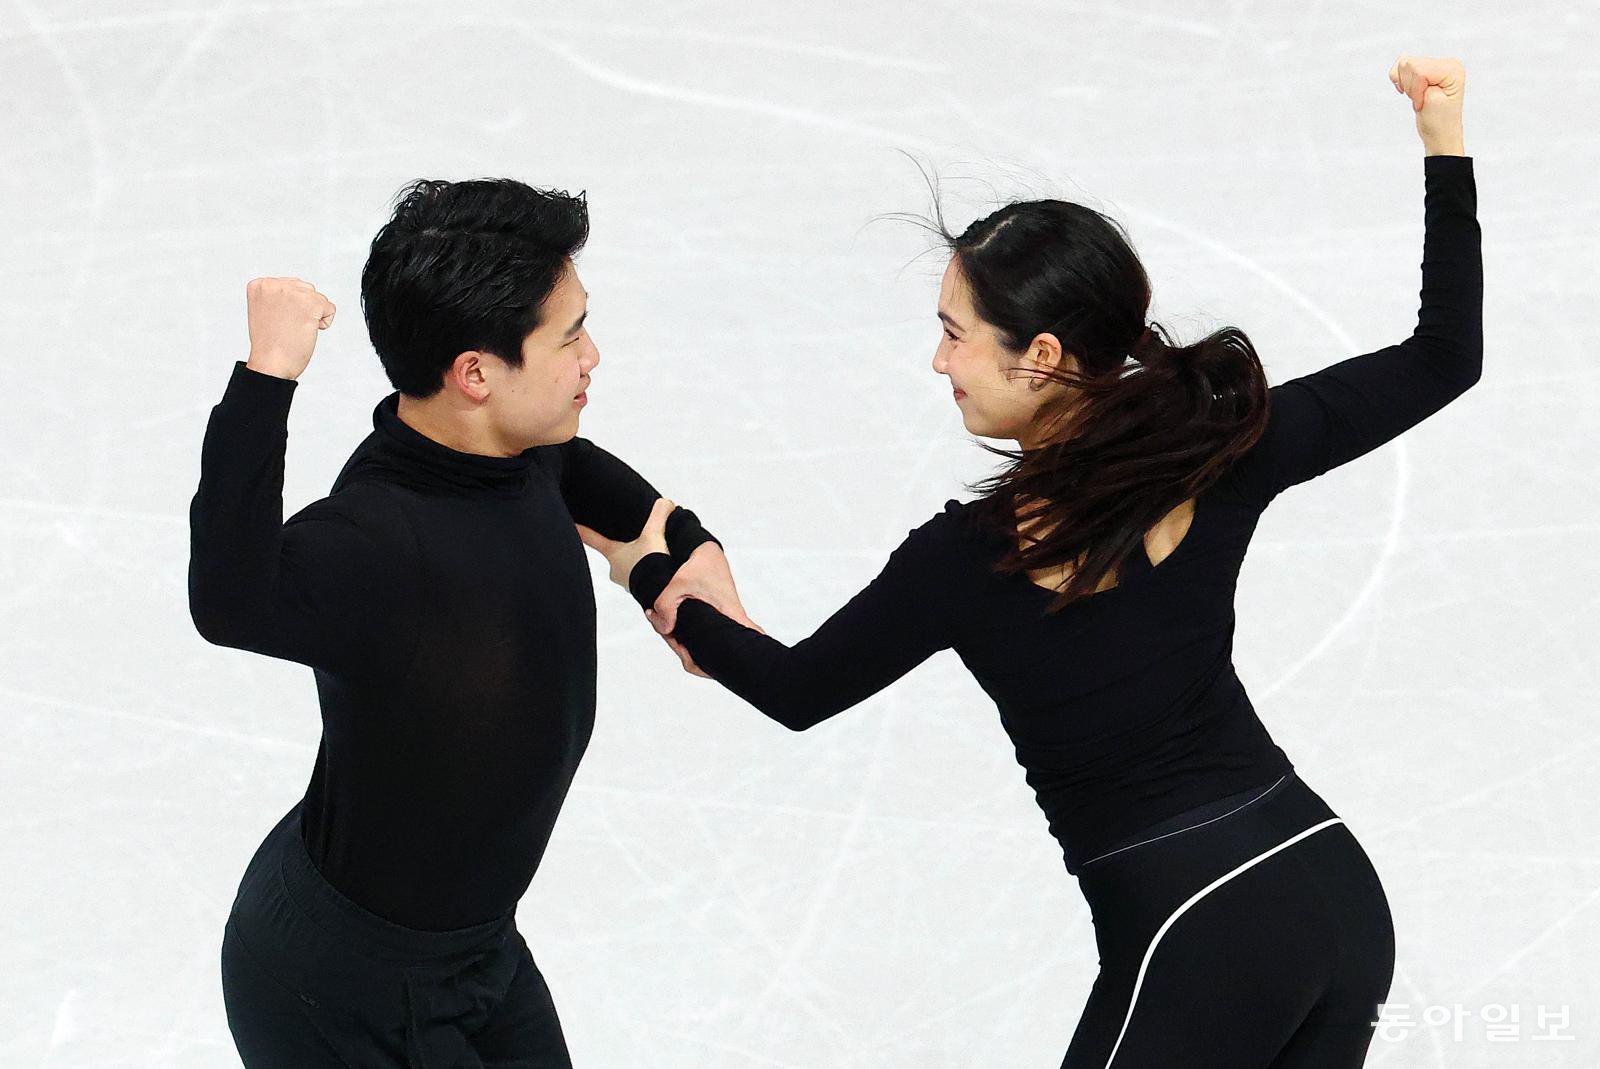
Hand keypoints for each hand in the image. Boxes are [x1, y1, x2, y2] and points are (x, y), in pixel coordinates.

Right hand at [244, 277, 336, 379]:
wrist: (270, 364)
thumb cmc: (270, 343)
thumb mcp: (266, 310)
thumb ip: (278, 295)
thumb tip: (301, 289)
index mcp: (260, 285)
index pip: (291, 286)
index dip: (290, 307)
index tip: (278, 321)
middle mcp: (274, 285)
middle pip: (306, 290)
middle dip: (303, 309)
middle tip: (287, 327)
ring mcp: (292, 293)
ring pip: (318, 298)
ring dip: (313, 316)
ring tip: (294, 329)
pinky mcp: (310, 304)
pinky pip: (330, 308)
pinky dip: (324, 322)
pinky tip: (307, 331)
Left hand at [574, 497, 673, 588]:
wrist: (662, 592)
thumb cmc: (651, 567)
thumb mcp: (655, 534)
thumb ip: (659, 514)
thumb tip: (665, 502)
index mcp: (614, 554)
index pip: (592, 539)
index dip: (582, 531)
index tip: (572, 525)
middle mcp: (617, 570)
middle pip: (616, 554)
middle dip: (625, 548)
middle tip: (639, 542)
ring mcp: (629, 582)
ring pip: (631, 567)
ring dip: (640, 562)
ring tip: (656, 556)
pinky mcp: (642, 591)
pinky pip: (643, 579)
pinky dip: (650, 574)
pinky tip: (661, 570)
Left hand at [646, 541, 765, 678]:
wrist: (706, 552)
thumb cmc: (700, 565)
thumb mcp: (678, 582)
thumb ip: (666, 605)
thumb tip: (664, 629)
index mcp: (731, 614)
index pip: (748, 640)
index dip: (734, 658)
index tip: (716, 661)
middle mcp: (732, 622)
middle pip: (719, 655)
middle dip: (693, 657)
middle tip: (672, 638)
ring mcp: (724, 623)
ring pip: (708, 648)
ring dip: (686, 646)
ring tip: (667, 630)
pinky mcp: (716, 621)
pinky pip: (703, 639)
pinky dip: (687, 639)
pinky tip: (671, 630)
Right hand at [1387, 54, 1464, 150]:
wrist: (1440, 133)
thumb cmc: (1438, 121)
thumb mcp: (1430, 100)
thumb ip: (1419, 76)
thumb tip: (1405, 61)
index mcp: (1452, 68)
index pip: (1419, 69)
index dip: (1415, 89)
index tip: (1424, 103)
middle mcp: (1446, 62)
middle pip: (1410, 64)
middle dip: (1410, 86)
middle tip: (1421, 101)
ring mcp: (1435, 65)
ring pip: (1403, 64)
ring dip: (1405, 85)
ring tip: (1418, 97)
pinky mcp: (1424, 70)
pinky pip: (1400, 67)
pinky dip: (1400, 82)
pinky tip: (1412, 92)